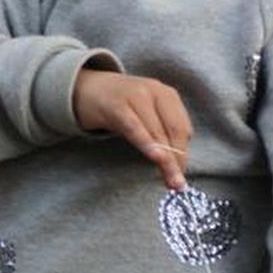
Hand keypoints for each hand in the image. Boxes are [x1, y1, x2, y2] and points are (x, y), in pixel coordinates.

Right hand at [72, 68, 191, 189]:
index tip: (181, 175)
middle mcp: (154, 90)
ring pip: (157, 131)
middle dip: (177, 160)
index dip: (184, 154)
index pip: (182, 127)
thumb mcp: (146, 115)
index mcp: (166, 94)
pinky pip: (135, 128)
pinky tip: (155, 157)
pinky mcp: (117, 104)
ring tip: (171, 181)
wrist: (89, 88)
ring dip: (166, 159)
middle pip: (173, 129)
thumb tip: (176, 170)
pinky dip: (148, 143)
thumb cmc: (122, 107)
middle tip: (177, 185)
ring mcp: (135, 95)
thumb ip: (162, 135)